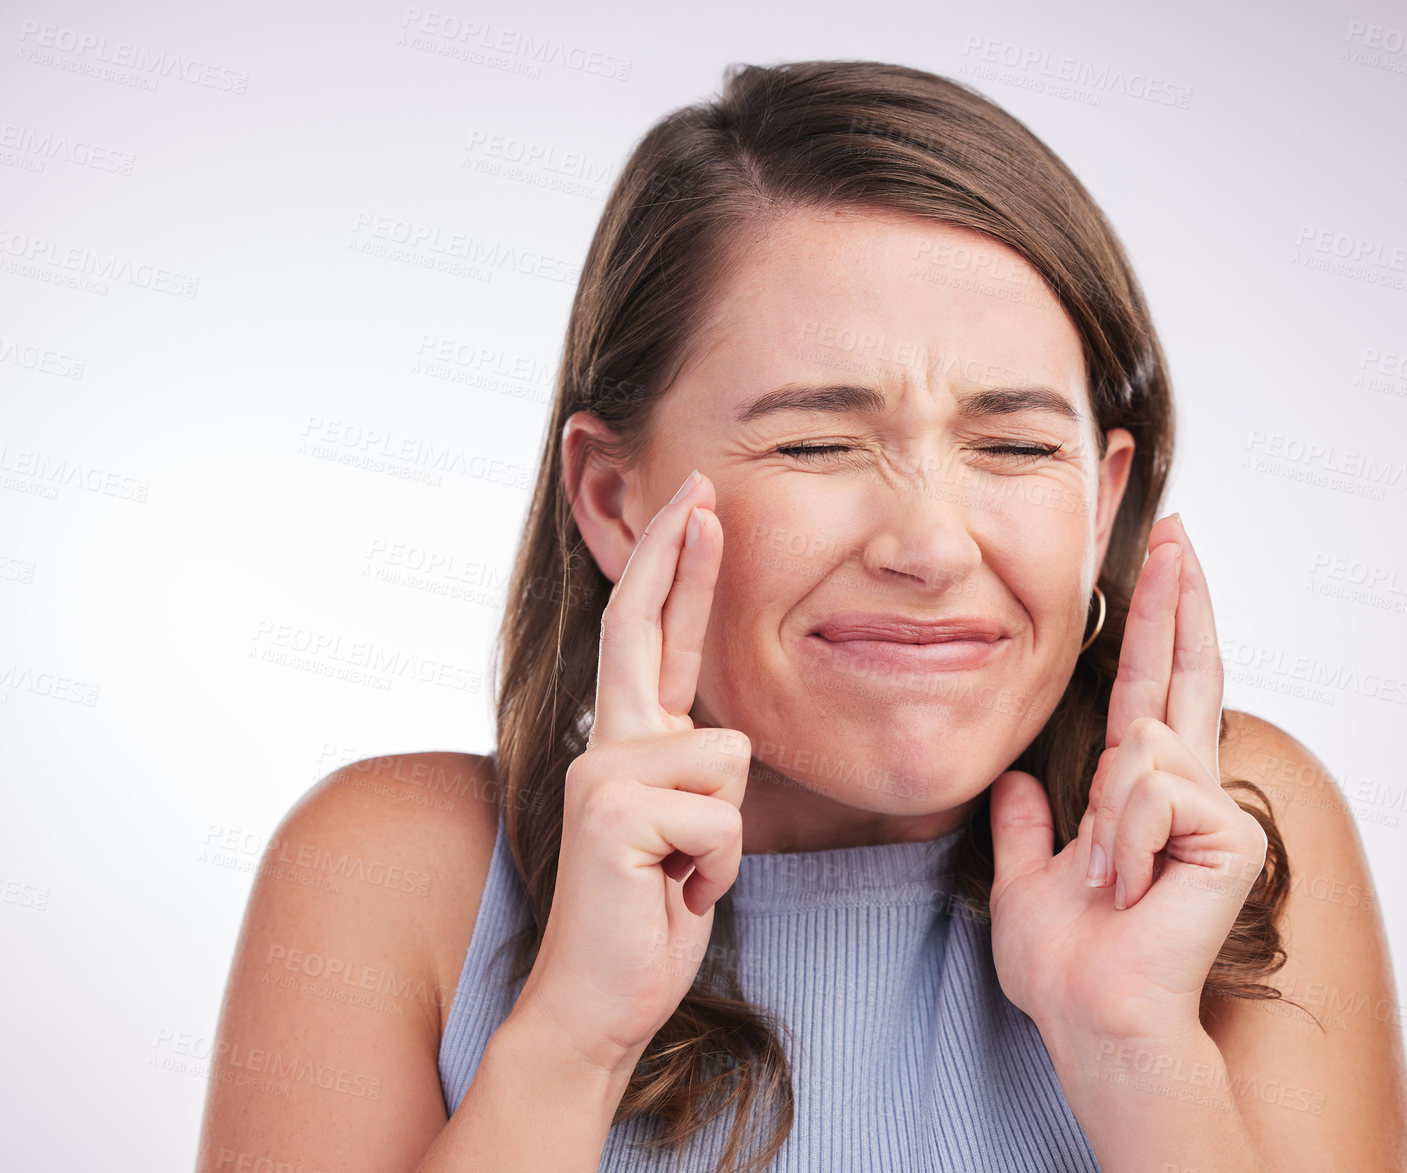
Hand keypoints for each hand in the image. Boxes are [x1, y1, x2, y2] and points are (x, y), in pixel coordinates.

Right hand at [507, 469, 751, 1076]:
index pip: (650, 638)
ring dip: (725, 835)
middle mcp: (607, 744)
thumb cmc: (647, 917)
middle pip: (642, 629)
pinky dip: (715, 871)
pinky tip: (674, 895)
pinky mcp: (614, 814)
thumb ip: (688, 770)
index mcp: (626, 744)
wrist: (597, 1000)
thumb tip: (718, 734)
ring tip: (683, 876)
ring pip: (729, 759)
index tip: (694, 504)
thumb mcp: (683, 830)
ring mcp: (604, 774)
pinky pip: (721, 820)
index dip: (672, 569)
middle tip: (702, 485)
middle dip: (676, 554)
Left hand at [986, 513, 1267, 1043]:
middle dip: (1178, 597)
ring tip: (1110, 883)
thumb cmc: (1068, 966)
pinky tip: (1132, 886)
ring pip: (1140, 744)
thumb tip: (1016, 780)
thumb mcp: (1026, 878)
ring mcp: (1214, 811)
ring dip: (1103, 824)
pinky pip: (1153, 790)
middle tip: (1177, 528)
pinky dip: (1122, 843)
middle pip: (1184, 672)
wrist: (1091, 1016)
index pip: (1154, 687)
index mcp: (1141, 793)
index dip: (1160, 622)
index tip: (1165, 559)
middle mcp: (1187, 790)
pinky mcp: (1230, 835)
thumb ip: (1025, 825)